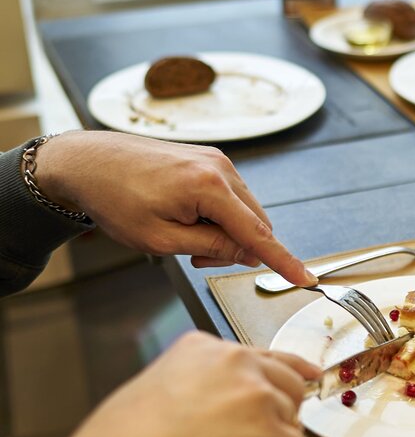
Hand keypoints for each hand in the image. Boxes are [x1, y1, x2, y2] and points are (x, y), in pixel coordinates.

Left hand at [34, 131, 316, 285]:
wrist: (87, 161)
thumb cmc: (115, 199)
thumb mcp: (161, 239)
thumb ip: (211, 248)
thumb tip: (247, 253)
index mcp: (209, 187)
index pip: (257, 234)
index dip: (283, 261)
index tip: (305, 277)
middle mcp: (220, 167)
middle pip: (255, 223)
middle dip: (237, 248)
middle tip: (198, 259)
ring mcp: (215, 159)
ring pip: (244, 211)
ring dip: (227, 233)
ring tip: (185, 237)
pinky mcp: (208, 158)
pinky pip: (231, 196)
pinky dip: (220, 216)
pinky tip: (189, 219)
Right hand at [34, 333, 320, 436]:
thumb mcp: (159, 387)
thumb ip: (202, 383)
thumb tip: (229, 405)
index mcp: (203, 347)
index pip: (263, 355)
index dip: (286, 374)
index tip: (308, 376)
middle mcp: (235, 362)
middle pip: (290, 385)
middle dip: (278, 416)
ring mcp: (255, 396)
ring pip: (293, 422)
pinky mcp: (269, 433)